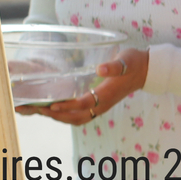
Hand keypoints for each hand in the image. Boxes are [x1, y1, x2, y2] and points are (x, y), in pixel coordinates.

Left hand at [16, 48, 147, 124]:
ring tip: (38, 110)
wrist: (145, 70)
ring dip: (58, 117)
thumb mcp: (125, 60)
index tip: (51, 105)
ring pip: (76, 119)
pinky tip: (51, 108)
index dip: (68, 106)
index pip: (84, 104)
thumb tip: (100, 69)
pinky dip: (64, 115)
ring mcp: (99, 106)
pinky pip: (79, 115)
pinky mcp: (97, 104)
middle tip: (35, 109)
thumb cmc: (133, 63)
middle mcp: (102, 104)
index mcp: (107, 94)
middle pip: (76, 117)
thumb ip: (114, 66)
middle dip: (56, 115)